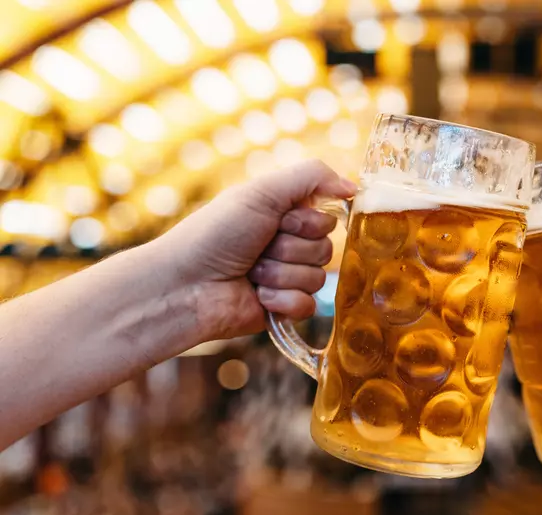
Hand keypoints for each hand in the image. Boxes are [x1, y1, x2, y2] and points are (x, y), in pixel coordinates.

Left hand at [153, 160, 355, 340]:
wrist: (184, 285)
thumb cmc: (215, 234)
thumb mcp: (261, 192)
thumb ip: (312, 177)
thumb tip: (355, 187)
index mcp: (284, 215)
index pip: (327, 219)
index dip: (304, 223)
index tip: (276, 222)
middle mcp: (288, 245)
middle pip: (326, 250)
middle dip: (290, 250)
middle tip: (257, 250)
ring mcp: (286, 278)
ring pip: (318, 279)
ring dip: (281, 275)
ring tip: (251, 274)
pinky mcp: (283, 309)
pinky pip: (309, 306)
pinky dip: (283, 301)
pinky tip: (257, 297)